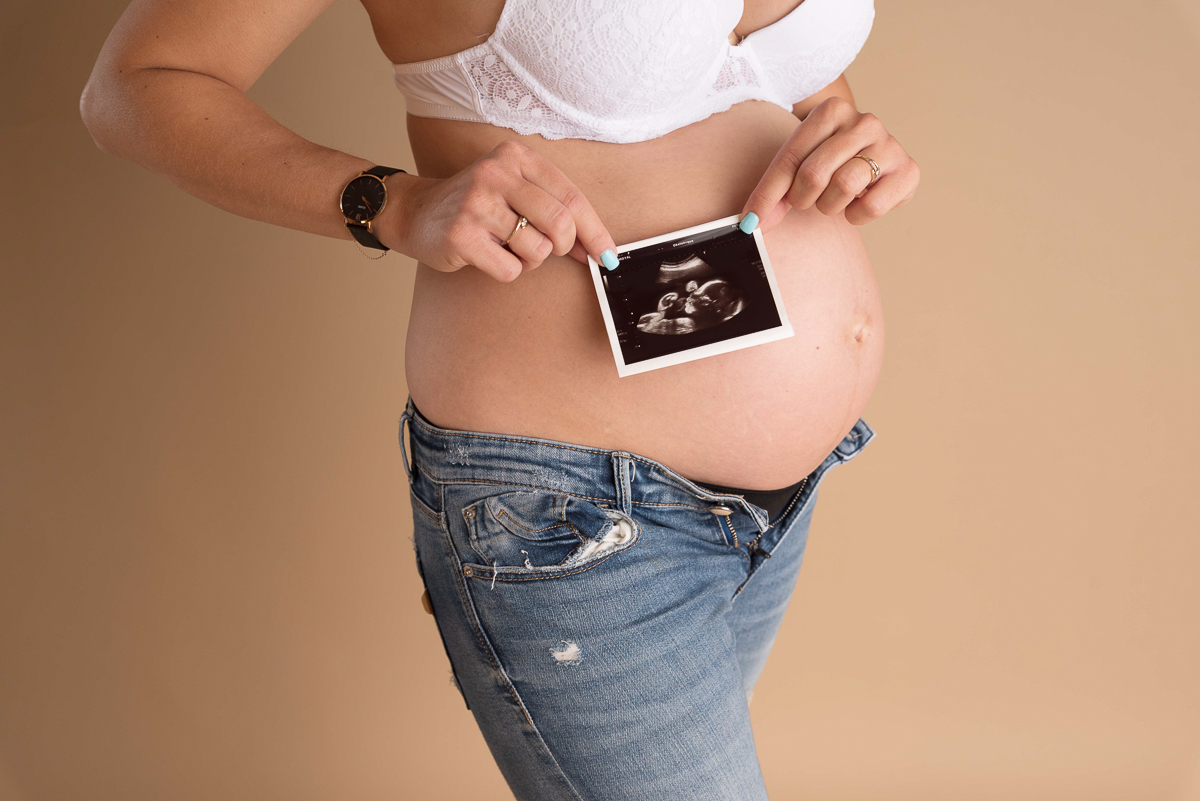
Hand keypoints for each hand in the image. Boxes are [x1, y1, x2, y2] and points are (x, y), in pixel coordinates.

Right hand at [381, 140, 617, 282]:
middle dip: (561, 247)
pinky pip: (511, 270)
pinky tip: (487, 254)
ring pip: (537, 251)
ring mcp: (477, 204)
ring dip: (529, 259)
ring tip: (505, 245)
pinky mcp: (461, 235)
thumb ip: (556, 211)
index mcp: (516, 157)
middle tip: (545, 249)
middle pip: (560, 225)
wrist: (417, 212)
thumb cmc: (477, 205)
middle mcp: (496, 173)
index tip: (608, 255)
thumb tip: (598, 248)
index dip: (595, 232)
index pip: (572, 198)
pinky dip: (506, 270)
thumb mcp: (516, 191)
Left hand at [740, 96, 918, 231]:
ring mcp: (889, 144)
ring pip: (844, 187)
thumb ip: (775, 193)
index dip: (768, 194)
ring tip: (835, 197)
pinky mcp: (908, 171)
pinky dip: (857, 215)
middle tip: (808, 199)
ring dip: (830, 206)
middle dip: (803, 198)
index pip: (790, 157)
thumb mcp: (799, 165)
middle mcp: (864, 121)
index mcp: (832, 110)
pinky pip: (871, 207)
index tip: (752, 221)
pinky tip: (859, 201)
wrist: (873, 158)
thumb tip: (753, 224)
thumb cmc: (830, 161)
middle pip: (814, 174)